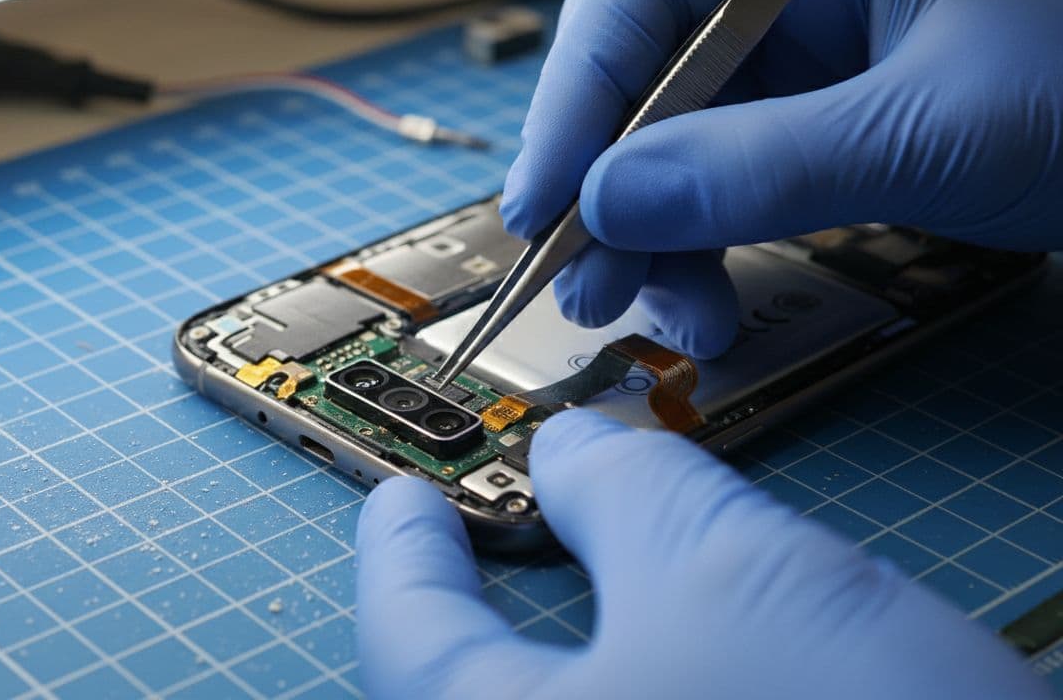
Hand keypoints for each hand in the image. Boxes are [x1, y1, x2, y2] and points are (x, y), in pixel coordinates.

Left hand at [355, 409, 1048, 698]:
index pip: (406, 640)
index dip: (401, 548)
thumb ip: (624, 485)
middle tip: (508, 527)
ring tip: (624, 577)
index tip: (405, 494)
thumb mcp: (725, 564)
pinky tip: (711, 657)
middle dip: (483, 604)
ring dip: (581, 648)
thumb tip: (576, 450)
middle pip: (475, 693)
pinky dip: (651, 690)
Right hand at [499, 0, 1062, 357]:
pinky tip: (711, 299)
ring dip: (661, 236)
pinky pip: (739, 169)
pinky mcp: (836, 107)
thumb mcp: (933, 125)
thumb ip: (757, 166)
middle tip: (589, 296)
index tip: (542, 211)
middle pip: (650, 72)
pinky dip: (716, 239)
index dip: (572, 102)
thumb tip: (604, 209)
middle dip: (614, 192)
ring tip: (665, 322)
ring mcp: (817, 43)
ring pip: (686, 135)